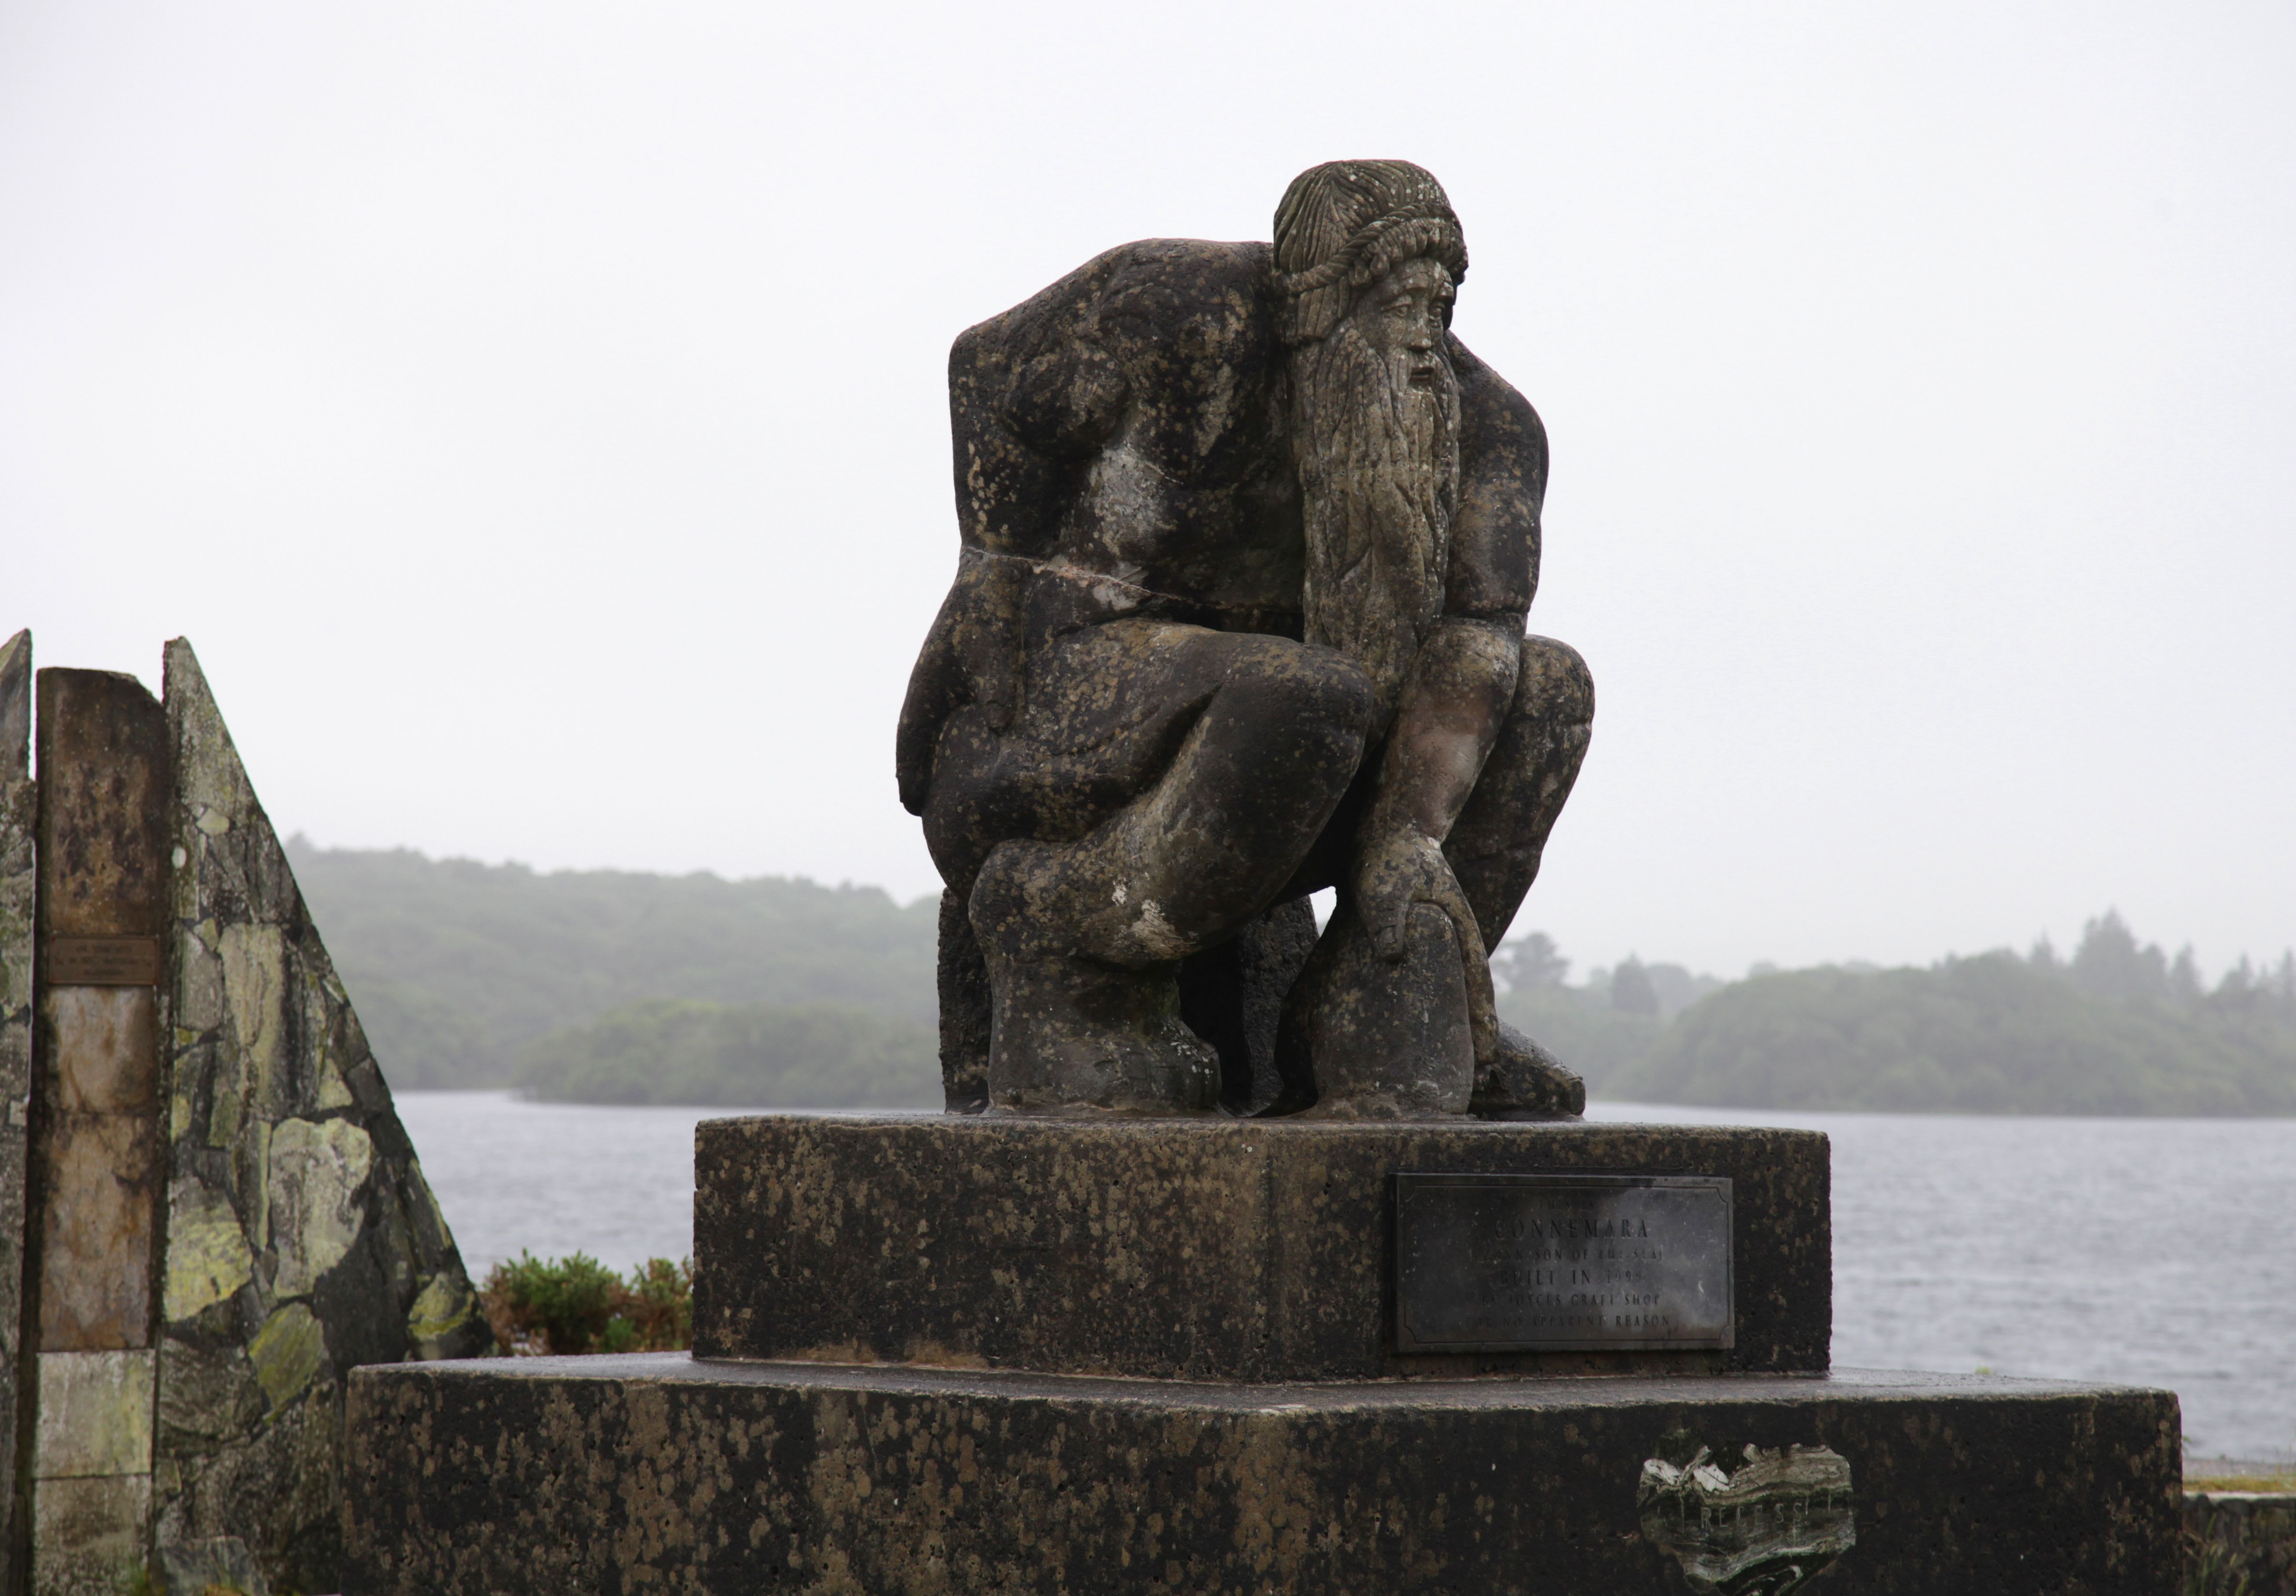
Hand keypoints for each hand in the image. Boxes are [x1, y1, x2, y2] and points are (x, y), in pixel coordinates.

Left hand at [1349, 826, 1500, 1061]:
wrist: (1384, 831)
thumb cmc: (1389, 857)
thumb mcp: (1385, 886)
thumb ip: (1389, 917)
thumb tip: (1392, 955)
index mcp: (1456, 928)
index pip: (1475, 981)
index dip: (1482, 1020)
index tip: (1487, 1054)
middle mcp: (1451, 937)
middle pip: (1467, 991)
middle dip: (1473, 1030)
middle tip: (1477, 1071)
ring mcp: (1434, 938)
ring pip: (1447, 986)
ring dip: (1450, 1019)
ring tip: (1447, 1057)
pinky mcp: (1412, 936)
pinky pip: (1424, 976)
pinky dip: (1424, 1000)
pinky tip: (1410, 1022)